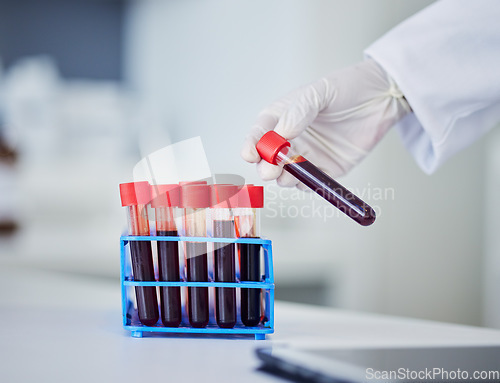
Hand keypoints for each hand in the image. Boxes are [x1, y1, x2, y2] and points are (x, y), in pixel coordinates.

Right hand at [241, 59, 410, 188]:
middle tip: (271, 170)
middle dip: (266, 166)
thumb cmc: (347, 88)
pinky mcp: (324, 169)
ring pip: (284, 175)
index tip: (250, 155)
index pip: (259, 134)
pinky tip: (310, 177)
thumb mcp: (319, 93)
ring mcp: (306, 155)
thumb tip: (280, 135)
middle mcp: (290, 139)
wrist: (381, 99)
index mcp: (282, 117)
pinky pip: (308, 183)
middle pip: (267, 159)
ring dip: (283, 178)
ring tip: (290, 173)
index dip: (252, 145)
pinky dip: (305, 184)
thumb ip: (297, 113)